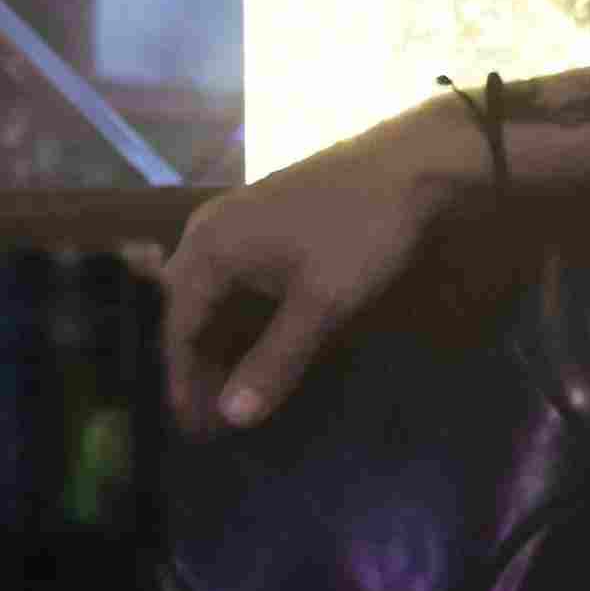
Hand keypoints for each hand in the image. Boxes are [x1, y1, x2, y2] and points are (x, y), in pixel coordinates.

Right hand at [155, 104, 487, 436]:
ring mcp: (235, 224)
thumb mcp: (323, 303)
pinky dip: (240, 318)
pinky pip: (235, 279)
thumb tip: (234, 417)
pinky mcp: (265, 224)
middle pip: (187, 312)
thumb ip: (276, 360)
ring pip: (212, 296)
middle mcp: (208, 233)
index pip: (176, 329)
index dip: (183, 381)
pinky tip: (256, 346)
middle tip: (209, 418)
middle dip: (196, 366)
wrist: (413, 164)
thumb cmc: (362, 232)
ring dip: (219, 343)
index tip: (192, 427)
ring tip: (230, 392)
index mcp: (207, 249)